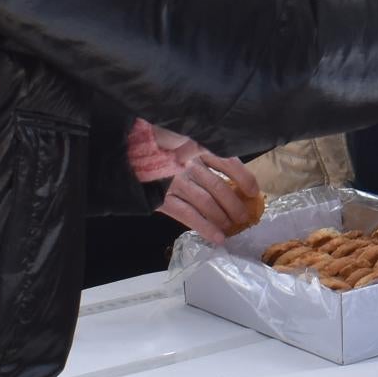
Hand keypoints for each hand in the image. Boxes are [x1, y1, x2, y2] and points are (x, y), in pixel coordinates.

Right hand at [135, 124, 264, 242]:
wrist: (124, 151)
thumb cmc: (156, 144)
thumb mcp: (181, 138)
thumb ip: (200, 148)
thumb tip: (226, 173)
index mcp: (197, 146)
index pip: (228, 162)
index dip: (244, 178)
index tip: (253, 192)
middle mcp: (189, 163)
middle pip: (220, 187)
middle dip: (235, 205)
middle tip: (244, 218)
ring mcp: (176, 181)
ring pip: (207, 203)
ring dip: (222, 218)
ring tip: (232, 228)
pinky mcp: (163, 197)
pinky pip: (188, 215)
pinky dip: (205, 228)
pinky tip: (217, 238)